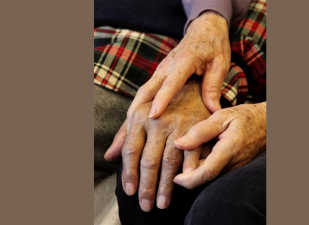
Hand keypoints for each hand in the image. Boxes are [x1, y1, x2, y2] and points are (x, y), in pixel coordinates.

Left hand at [115, 80, 210, 210]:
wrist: (192, 86)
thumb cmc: (162, 103)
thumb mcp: (140, 113)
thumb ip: (124, 135)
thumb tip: (109, 156)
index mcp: (139, 116)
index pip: (130, 150)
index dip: (129, 173)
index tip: (130, 191)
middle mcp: (157, 119)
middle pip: (148, 160)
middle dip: (146, 186)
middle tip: (145, 205)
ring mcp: (178, 124)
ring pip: (168, 161)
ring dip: (165, 186)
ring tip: (162, 203)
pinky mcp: (196, 128)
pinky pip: (190, 154)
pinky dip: (187, 171)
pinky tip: (183, 185)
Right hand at [125, 11, 229, 124]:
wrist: (204, 28)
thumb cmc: (214, 46)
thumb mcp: (220, 64)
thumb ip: (214, 86)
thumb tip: (213, 110)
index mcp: (185, 60)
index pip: (171, 82)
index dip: (162, 99)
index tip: (153, 115)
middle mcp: (168, 64)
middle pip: (148, 88)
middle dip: (137, 108)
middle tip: (131, 128)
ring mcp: (161, 68)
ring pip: (144, 90)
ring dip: (135, 108)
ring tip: (128, 129)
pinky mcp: (160, 73)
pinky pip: (148, 90)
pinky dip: (140, 104)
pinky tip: (137, 119)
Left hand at [173, 102, 266, 188]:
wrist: (266, 123)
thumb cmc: (244, 117)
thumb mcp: (221, 116)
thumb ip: (200, 131)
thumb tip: (178, 144)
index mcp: (228, 150)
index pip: (206, 173)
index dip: (188, 180)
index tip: (175, 179)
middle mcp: (232, 164)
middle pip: (204, 176)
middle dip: (188, 171)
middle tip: (180, 154)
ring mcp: (233, 168)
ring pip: (208, 174)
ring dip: (196, 166)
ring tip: (194, 147)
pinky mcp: (233, 168)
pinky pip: (215, 170)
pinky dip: (204, 163)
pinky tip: (203, 149)